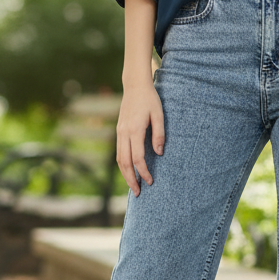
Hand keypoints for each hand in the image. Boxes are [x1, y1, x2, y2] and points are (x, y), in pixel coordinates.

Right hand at [116, 80, 165, 194]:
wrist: (134, 86)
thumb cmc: (150, 100)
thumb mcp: (159, 115)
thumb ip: (159, 134)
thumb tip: (159, 153)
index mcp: (135, 130)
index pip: (137, 157)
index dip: (143, 171)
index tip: (150, 181)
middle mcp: (124, 133)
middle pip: (124, 162)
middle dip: (131, 179)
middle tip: (138, 193)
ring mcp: (119, 132)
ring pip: (119, 159)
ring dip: (125, 174)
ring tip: (133, 186)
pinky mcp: (119, 131)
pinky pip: (118, 152)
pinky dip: (122, 164)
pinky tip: (128, 171)